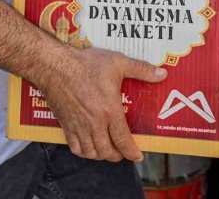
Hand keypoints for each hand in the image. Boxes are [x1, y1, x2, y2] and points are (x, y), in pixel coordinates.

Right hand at [40, 47, 166, 161]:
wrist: (56, 66)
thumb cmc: (86, 64)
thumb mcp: (118, 62)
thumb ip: (141, 69)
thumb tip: (162, 75)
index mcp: (110, 110)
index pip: (123, 140)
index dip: (132, 152)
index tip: (137, 156)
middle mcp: (95, 123)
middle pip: (107, 151)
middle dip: (118, 155)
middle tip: (123, 152)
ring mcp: (79, 126)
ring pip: (91, 152)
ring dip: (101, 155)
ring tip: (107, 150)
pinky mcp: (66, 125)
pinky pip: (75, 148)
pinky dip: (84, 152)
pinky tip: (89, 147)